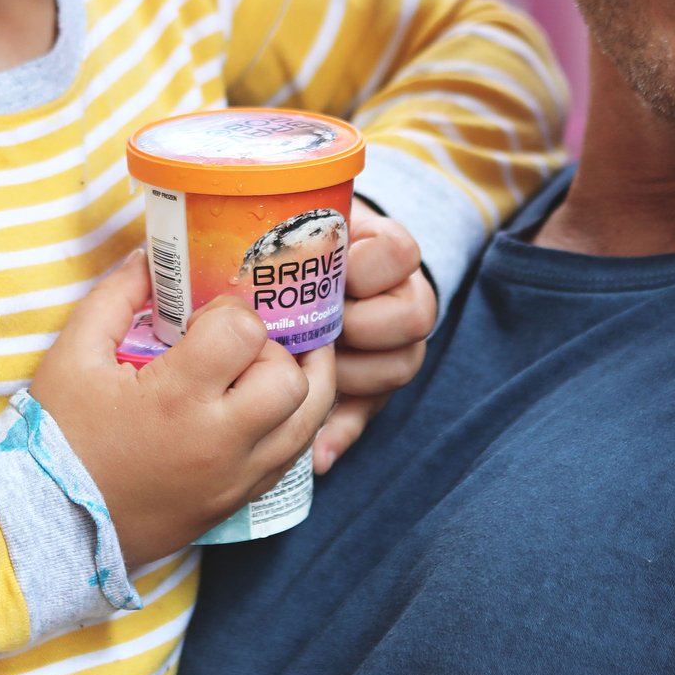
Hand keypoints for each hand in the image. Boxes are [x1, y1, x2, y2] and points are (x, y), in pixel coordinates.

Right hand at [31, 252, 336, 564]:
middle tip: (237, 346)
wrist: (52, 527)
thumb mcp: (72, 355)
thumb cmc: (58, 437)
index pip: (245, 332)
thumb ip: (115, 297)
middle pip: (293, 378)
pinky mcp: (238, 502)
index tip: (200, 321)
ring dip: (301, 382)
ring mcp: (235, 478)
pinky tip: (262, 406)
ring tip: (272, 363)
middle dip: (272, 348)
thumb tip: (152, 258)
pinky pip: (295, 456)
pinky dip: (292, 423)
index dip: (229, 312)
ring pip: (311, 420)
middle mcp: (219, 441)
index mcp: (177, 398)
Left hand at [313, 204, 437, 474]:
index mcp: (384, 250)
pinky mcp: (372, 389)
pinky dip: (342, 433)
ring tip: (314, 367)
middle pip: (415, 315)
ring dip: (353, 373)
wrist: (296, 272)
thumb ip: (291, 230)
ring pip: (401, 366)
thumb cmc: (290, 244)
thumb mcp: (297, 222)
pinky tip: (320, 452)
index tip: (334, 270)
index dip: (367, 264)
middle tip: (324, 323)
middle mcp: (401, 297)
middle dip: (363, 323)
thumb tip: (259, 242)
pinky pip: (368, 415)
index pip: (400, 251)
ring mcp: (392, 346)